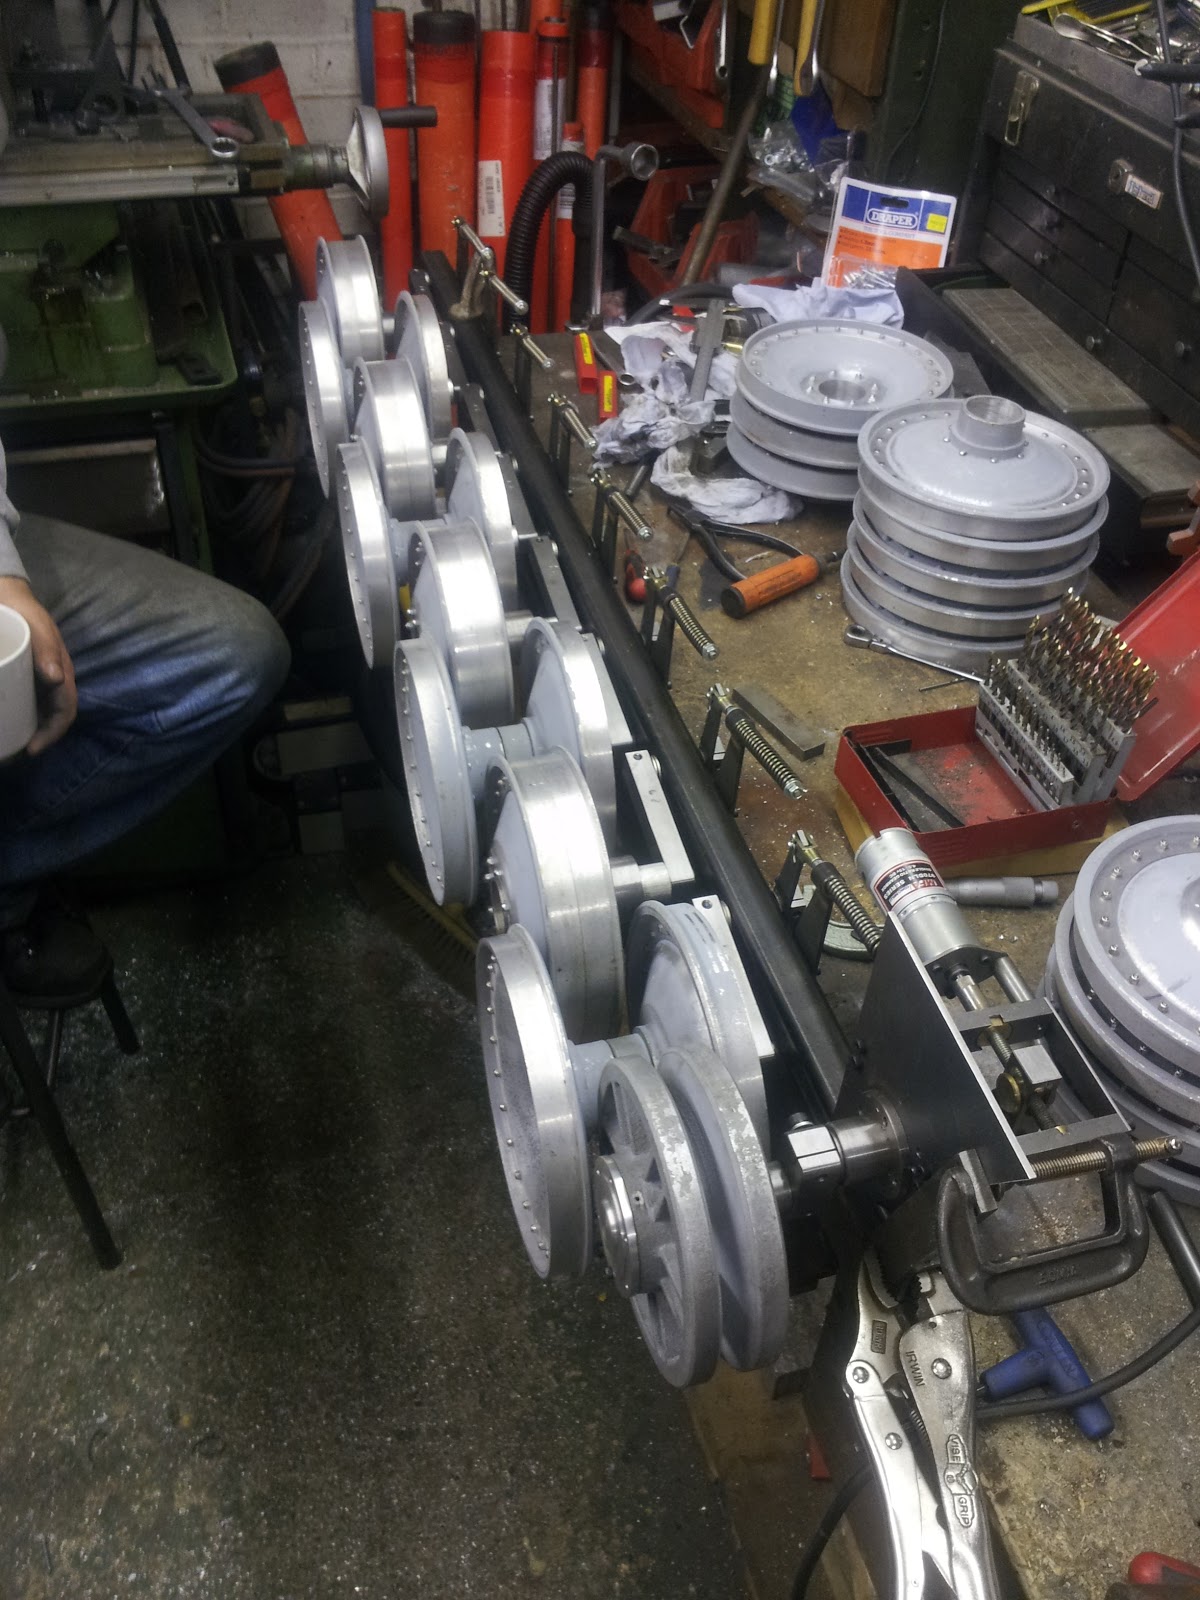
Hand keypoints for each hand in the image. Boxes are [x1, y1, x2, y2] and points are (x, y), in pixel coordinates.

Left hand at [0, 576, 76, 754]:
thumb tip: (57, 680)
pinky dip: (22, 718)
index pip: (65, 711)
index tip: (31, 749)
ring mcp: (41, 681)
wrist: (8, 598)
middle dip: (40, 738)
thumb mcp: (36, 628)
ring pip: (42, 713)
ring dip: (31, 731)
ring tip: (10, 743)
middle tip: (16, 751)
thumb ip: (45, 650)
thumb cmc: (23, 613)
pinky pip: (30, 704)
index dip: (53, 733)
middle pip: (54, 718)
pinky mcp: (27, 679)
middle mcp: (55, 681)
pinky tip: (7, 723)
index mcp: (63, 673)